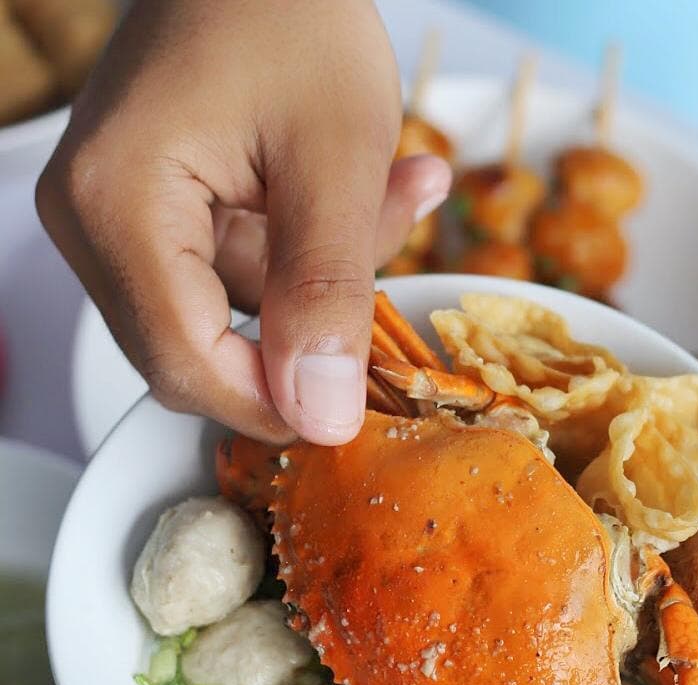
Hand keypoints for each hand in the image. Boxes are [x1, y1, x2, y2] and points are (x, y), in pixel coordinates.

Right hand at [37, 0, 450, 444]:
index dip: (276, 405)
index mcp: (118, 205)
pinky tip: (361, 193)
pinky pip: (227, 277)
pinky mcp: (146, 214)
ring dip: (317, 283)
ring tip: (391, 196)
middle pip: (196, 353)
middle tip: (388, 285)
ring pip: (224, 319)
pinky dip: (299, 255)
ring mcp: (113, 219)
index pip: (187, 363)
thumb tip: (322, 415)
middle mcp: (91, 221)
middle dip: (304, 336)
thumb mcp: (336, 156)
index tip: (357, 405)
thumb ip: (327, 293)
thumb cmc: (290, 8)